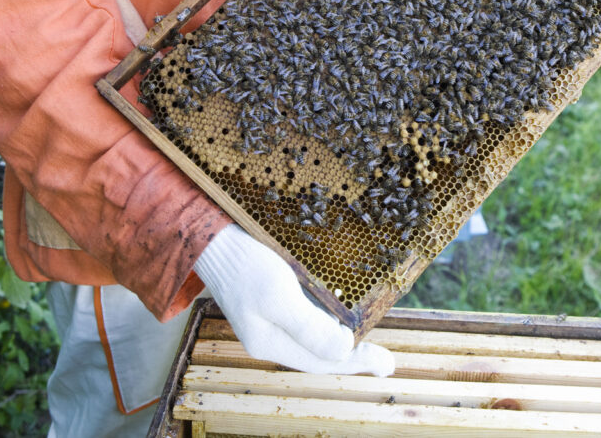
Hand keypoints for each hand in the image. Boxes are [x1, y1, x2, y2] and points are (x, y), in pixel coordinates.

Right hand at [194, 224, 394, 375]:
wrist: (213, 236)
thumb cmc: (245, 264)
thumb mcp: (278, 295)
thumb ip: (309, 326)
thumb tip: (344, 350)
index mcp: (270, 342)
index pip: (321, 362)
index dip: (356, 363)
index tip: (386, 364)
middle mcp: (271, 335)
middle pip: (319, 353)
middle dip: (353, 356)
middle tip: (386, 362)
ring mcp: (272, 317)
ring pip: (315, 336)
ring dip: (343, 340)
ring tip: (370, 342)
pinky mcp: (275, 298)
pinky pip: (308, 316)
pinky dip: (330, 319)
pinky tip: (345, 313)